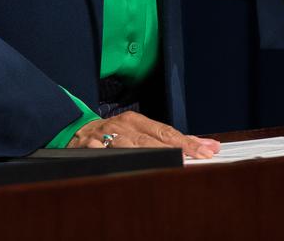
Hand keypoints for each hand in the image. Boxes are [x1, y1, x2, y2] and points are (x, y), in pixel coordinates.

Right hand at [66, 111, 220, 158]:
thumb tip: (201, 145)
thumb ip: (166, 139)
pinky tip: (122, 162)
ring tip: (172, 162)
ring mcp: (106, 135)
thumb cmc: (114, 133)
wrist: (77, 131)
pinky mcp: (88, 146)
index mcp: (136, 120)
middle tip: (198, 157)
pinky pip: (100, 151)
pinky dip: (111, 154)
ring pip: (131, 145)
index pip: (166, 131)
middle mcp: (123, 126)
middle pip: (152, 139)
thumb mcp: (138, 131)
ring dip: (152, 154)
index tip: (206, 150)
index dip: (187, 142)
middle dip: (177, 150)